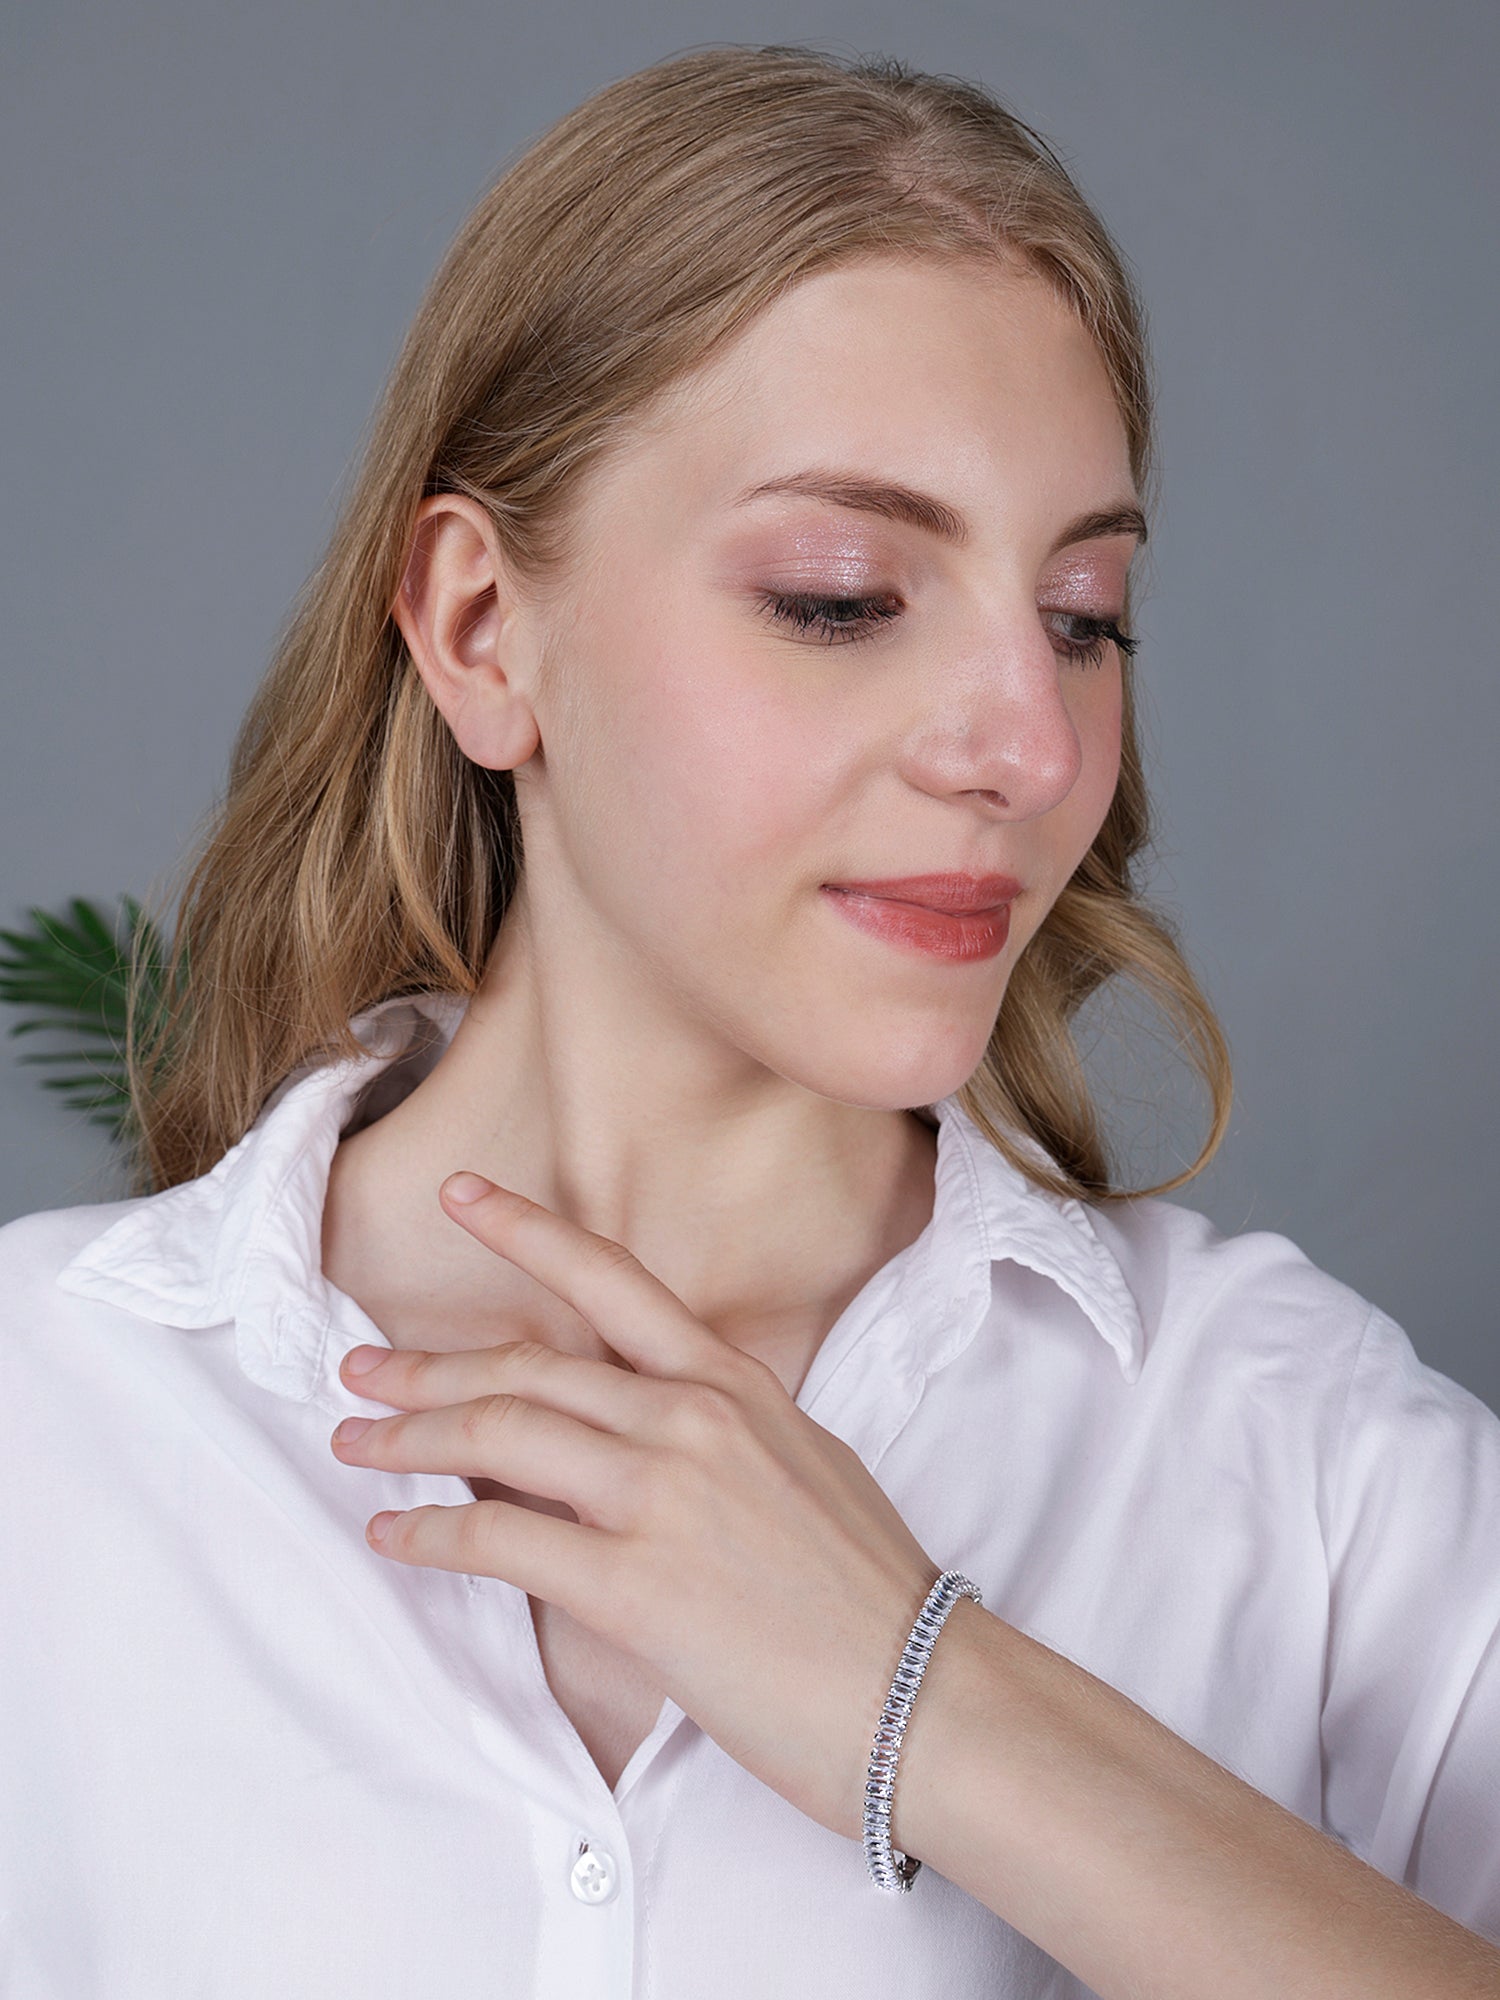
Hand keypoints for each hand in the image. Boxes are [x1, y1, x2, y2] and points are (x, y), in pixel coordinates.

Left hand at [329, 1172, 940, 1839]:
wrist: (924, 1695)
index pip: (614, 1282)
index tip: (462, 1195)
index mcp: (736, 1385)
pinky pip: (498, 1538)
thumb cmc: (869, 1595)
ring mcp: (663, 1495)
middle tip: (361, 1372)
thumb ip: (717, 1433)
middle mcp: (693, 1419)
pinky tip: (395, 1534)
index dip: (527, 1231)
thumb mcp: (802, 1469)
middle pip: (529, 1366)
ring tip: (356, 1445)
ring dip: (408, 1438)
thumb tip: (638, 1433)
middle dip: (428, 1366)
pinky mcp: (635, 1583)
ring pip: (500, 1432)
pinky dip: (429, 1533)